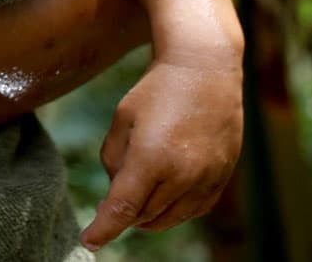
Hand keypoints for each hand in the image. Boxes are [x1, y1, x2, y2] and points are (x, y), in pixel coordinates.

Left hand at [82, 55, 242, 249]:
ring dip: (148, 214)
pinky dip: (174, 209)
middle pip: (143, 216)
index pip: (122, 209)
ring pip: (169, 218)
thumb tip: (117, 191)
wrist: (205, 69)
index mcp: (151, 158)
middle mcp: (183, 176)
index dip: (104, 229)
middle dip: (124, 213)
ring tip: (140, 188)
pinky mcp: (221, 179)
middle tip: (116, 193)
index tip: (89, 241)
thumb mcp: (122, 119)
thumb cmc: (157, 90)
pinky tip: (165, 189)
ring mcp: (206, 180)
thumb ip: (114, 159)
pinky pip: (192, 210)